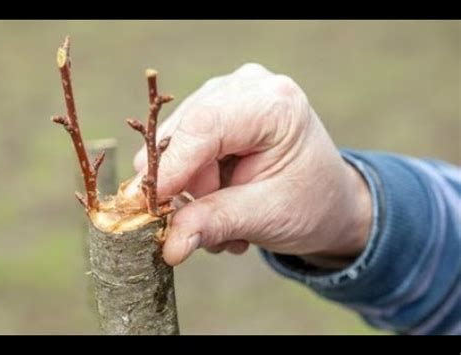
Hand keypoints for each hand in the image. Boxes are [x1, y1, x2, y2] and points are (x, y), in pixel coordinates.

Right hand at [132, 63, 371, 266]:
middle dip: (187, 187)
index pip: (204, 125)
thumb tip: (170, 245)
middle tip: (210, 225)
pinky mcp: (215, 110)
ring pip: (176, 143)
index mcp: (274, 104)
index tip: (152, 207)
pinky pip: (181, 147)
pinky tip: (224, 200)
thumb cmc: (310, 204)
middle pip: (183, 133)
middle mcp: (247, 87)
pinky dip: (195, 182)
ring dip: (193, 191)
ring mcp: (228, 94)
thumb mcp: (267, 217)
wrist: (327, 199)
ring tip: (227, 217)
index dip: (171, 167)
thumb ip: (215, 224)